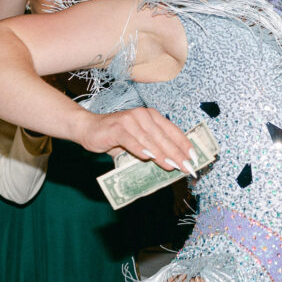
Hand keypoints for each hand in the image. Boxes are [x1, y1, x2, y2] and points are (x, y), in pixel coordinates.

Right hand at [80, 107, 195, 175]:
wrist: (88, 128)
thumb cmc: (115, 136)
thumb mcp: (137, 141)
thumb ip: (151, 147)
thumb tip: (170, 163)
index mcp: (151, 116)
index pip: (172, 130)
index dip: (183, 143)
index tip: (193, 157)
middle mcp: (142, 115)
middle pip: (163, 136)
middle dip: (176, 153)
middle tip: (186, 166)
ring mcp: (130, 120)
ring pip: (150, 140)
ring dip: (162, 154)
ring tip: (172, 166)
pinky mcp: (117, 128)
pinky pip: (131, 141)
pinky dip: (140, 149)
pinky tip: (148, 158)